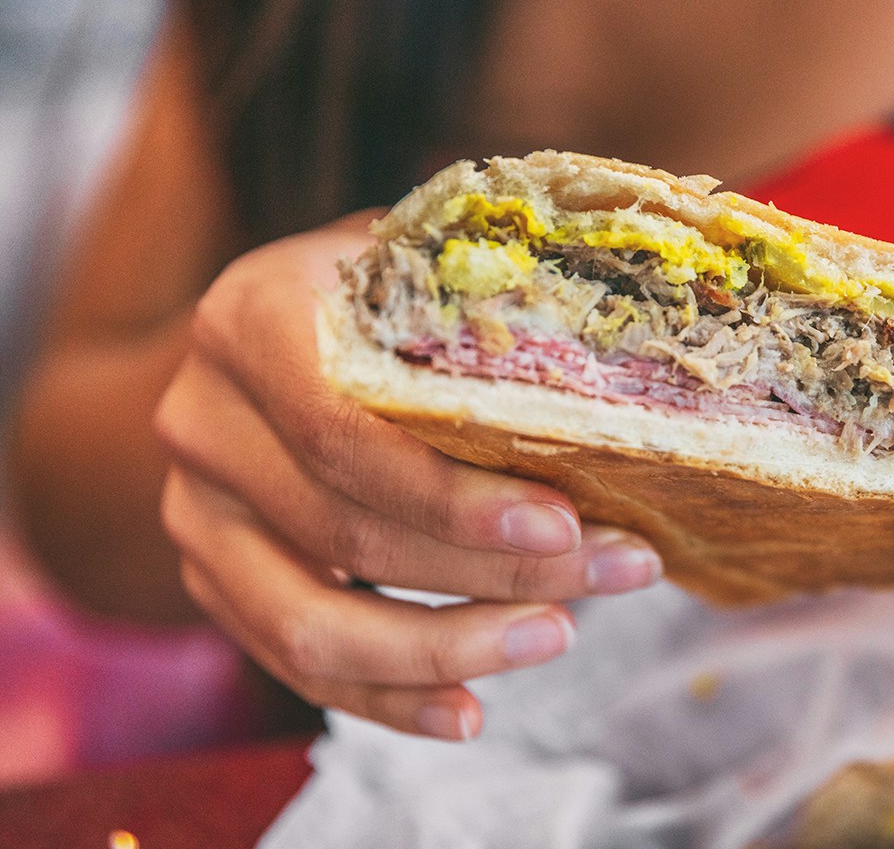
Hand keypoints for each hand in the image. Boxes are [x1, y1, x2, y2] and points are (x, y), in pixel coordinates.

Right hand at [155, 218, 661, 737]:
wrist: (274, 332)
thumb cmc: (384, 291)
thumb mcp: (426, 260)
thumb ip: (490, 296)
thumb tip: (621, 352)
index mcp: (249, 321)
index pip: (343, 433)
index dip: (453, 494)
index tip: (565, 523)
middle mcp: (202, 420)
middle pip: (349, 532)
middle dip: (497, 569)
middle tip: (619, 571)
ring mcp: (196, 513)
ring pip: (311, 624)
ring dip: (449, 647)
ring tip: (558, 636)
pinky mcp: (213, 582)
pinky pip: (296, 666)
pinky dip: (389, 698)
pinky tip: (470, 709)